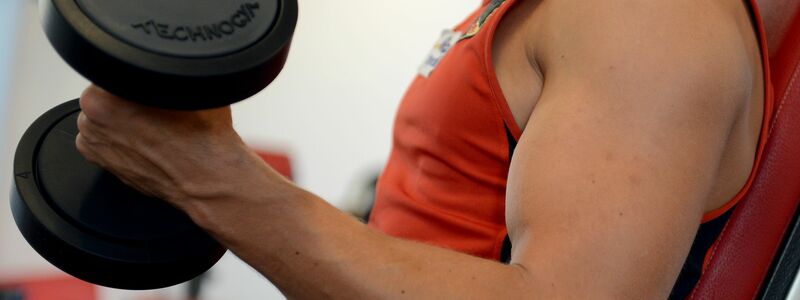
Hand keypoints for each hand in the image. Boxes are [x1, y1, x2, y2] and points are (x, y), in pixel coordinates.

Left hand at [76, 85, 259, 210]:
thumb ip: (162, 67)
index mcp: (100, 98)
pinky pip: (109, 141)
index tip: (155, 86)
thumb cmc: (202, 138)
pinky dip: (125, 140)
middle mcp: (92, 124)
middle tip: (158, 106)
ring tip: (158, 126)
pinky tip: (151, 141)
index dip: (136, 75)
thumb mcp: (187, 82)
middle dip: (126, 97)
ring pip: (106, 117)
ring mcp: (96, 148)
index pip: (110, 69)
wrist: (211, 178)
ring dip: (124, 119)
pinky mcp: (105, 166)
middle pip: (105, 93)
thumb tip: (160, 59)